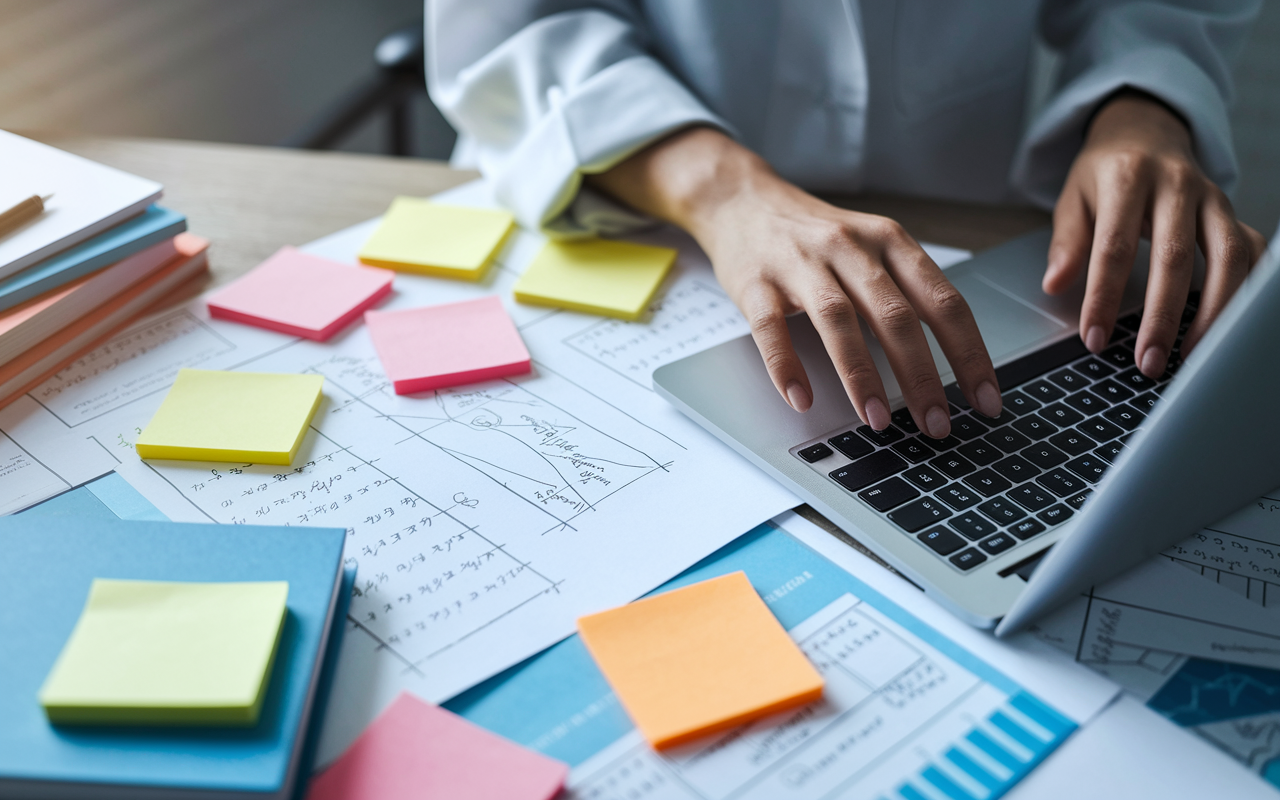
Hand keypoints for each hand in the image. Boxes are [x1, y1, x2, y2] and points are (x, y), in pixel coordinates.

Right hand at [588, 127, 1002, 436]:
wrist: (742, 199)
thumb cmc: (814, 235)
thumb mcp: (870, 248)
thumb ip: (903, 292)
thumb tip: (949, 363)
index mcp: (889, 241)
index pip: (943, 302)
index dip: (969, 354)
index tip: (985, 400)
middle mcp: (850, 247)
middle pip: (895, 315)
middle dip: (922, 376)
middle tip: (937, 425)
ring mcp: (800, 262)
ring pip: (839, 320)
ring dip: (861, 376)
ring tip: (878, 420)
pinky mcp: (756, 282)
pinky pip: (772, 329)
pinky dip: (787, 367)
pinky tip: (801, 399)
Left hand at [1044, 92, 1267, 375]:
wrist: (1144, 131)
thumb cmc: (1104, 173)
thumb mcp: (1072, 198)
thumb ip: (1067, 242)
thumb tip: (1054, 284)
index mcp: (1128, 178)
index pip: (1114, 247)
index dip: (1104, 297)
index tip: (1094, 338)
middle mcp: (1176, 184)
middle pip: (1175, 257)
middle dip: (1162, 316)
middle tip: (1147, 361)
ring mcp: (1212, 197)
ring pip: (1227, 256)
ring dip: (1213, 311)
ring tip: (1193, 354)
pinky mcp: (1232, 211)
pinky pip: (1251, 251)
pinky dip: (1245, 289)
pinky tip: (1229, 324)